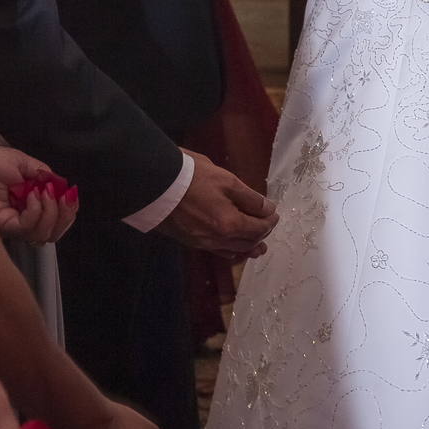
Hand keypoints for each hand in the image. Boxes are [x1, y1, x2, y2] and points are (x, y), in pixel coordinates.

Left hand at [0, 147, 77, 244]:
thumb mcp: (25, 163)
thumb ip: (44, 176)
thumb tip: (60, 188)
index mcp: (31, 205)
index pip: (57, 220)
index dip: (69, 212)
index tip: (71, 195)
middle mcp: (24, 219)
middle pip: (53, 234)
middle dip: (65, 216)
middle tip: (65, 198)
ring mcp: (13, 226)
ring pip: (42, 235)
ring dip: (51, 212)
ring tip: (44, 192)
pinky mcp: (3, 227)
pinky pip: (27, 228)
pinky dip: (35, 211)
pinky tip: (32, 195)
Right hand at [158, 151, 277, 258]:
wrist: (153, 184)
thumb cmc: (192, 177)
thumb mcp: (227, 180)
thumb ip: (249, 198)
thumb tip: (268, 209)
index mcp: (229, 224)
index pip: (258, 228)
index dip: (270, 221)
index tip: (275, 213)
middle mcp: (217, 239)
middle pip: (247, 242)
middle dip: (261, 234)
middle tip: (268, 226)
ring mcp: (202, 243)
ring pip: (232, 250)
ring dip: (248, 247)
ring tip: (258, 248)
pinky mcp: (189, 241)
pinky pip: (217, 251)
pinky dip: (230, 250)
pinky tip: (233, 248)